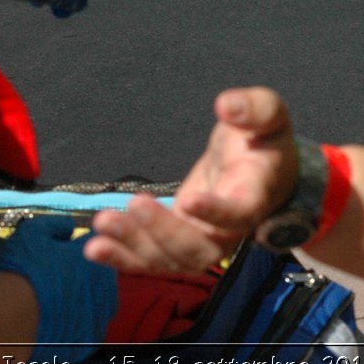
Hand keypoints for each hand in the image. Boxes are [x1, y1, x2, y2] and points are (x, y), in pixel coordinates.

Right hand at [0, 215, 117, 363]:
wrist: (7, 319)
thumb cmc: (22, 272)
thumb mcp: (34, 232)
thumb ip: (57, 225)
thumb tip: (68, 227)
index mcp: (101, 260)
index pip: (99, 249)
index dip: (77, 251)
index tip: (60, 255)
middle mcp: (108, 292)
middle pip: (98, 280)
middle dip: (80, 278)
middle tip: (51, 279)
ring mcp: (98, 322)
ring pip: (91, 307)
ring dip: (76, 304)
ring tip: (47, 303)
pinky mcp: (85, 347)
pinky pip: (80, 331)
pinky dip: (68, 327)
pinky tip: (48, 322)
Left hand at [85, 88, 298, 274]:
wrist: (261, 171)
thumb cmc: (263, 140)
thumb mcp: (268, 116)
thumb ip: (254, 108)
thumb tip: (226, 104)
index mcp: (254, 196)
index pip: (239, 213)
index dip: (216, 213)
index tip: (188, 200)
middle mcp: (230, 230)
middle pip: (198, 249)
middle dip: (163, 232)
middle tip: (135, 204)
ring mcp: (203, 241)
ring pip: (171, 259)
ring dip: (134, 246)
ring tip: (102, 223)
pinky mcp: (179, 242)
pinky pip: (153, 259)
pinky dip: (123, 258)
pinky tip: (95, 248)